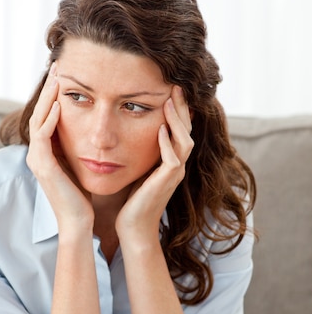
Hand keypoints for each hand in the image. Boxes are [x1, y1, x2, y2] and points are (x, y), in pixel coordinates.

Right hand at [26, 64, 93, 232]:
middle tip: (58, 66)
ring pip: (39, 119)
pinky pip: (43, 136)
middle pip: (40, 112)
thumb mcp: (81, 165)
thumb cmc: (83, 197)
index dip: (53, 94)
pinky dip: (51, 118)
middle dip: (49, 88)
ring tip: (58, 77)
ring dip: (48, 97)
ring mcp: (37, 160)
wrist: (79, 223)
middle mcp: (37, 154)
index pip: (47, 115)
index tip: (65, 74)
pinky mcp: (43, 166)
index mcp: (45, 153)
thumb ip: (80, 147)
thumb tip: (94, 131)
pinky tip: (60, 103)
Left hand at [115, 85, 193, 241]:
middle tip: (176, 86)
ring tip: (170, 101)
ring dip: (177, 120)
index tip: (170, 89)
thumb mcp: (137, 168)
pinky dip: (167, 143)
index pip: (180, 129)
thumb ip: (140, 150)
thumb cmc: (131, 199)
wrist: (132, 227)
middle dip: (182, 107)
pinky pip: (173, 159)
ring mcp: (174, 175)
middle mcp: (176, 165)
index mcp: (170, 160)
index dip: (178, 109)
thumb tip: (127, 129)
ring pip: (184, 141)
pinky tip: (160, 129)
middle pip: (187, 130)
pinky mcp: (166, 183)